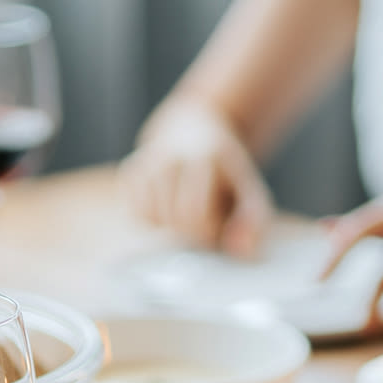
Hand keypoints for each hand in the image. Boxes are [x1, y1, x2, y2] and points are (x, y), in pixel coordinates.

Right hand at [122, 100, 275, 256]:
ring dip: (172, 227)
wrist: (194, 132)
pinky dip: (153, 219)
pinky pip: (136, 213)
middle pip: (172, 219)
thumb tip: (239, 249)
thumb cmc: (226, 173)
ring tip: (187, 211)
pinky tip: (169, 207)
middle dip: (190, 233)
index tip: (218, 228)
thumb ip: (253, 221)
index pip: (194, 213)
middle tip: (204, 224)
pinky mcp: (130, 171)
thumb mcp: (250, 191)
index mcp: (204, 158)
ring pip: (151, 218)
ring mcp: (146, 162)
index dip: (207, 232)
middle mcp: (169, 156)